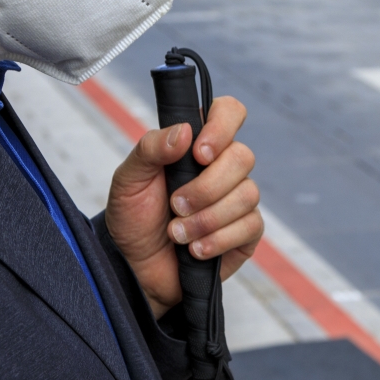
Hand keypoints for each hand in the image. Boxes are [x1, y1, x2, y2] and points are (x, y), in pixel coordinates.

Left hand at [103, 95, 262, 316]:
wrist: (136, 268)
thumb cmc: (134, 218)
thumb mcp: (128, 181)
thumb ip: (150, 149)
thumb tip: (184, 131)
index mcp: (197, 144)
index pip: (229, 112)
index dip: (222, 126)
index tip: (198, 153)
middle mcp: (224, 167)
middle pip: (242, 157)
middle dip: (206, 187)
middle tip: (175, 205)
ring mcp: (239, 199)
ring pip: (247, 194)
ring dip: (207, 218)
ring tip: (177, 233)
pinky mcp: (247, 232)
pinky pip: (250, 226)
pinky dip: (218, 239)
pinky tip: (195, 249)